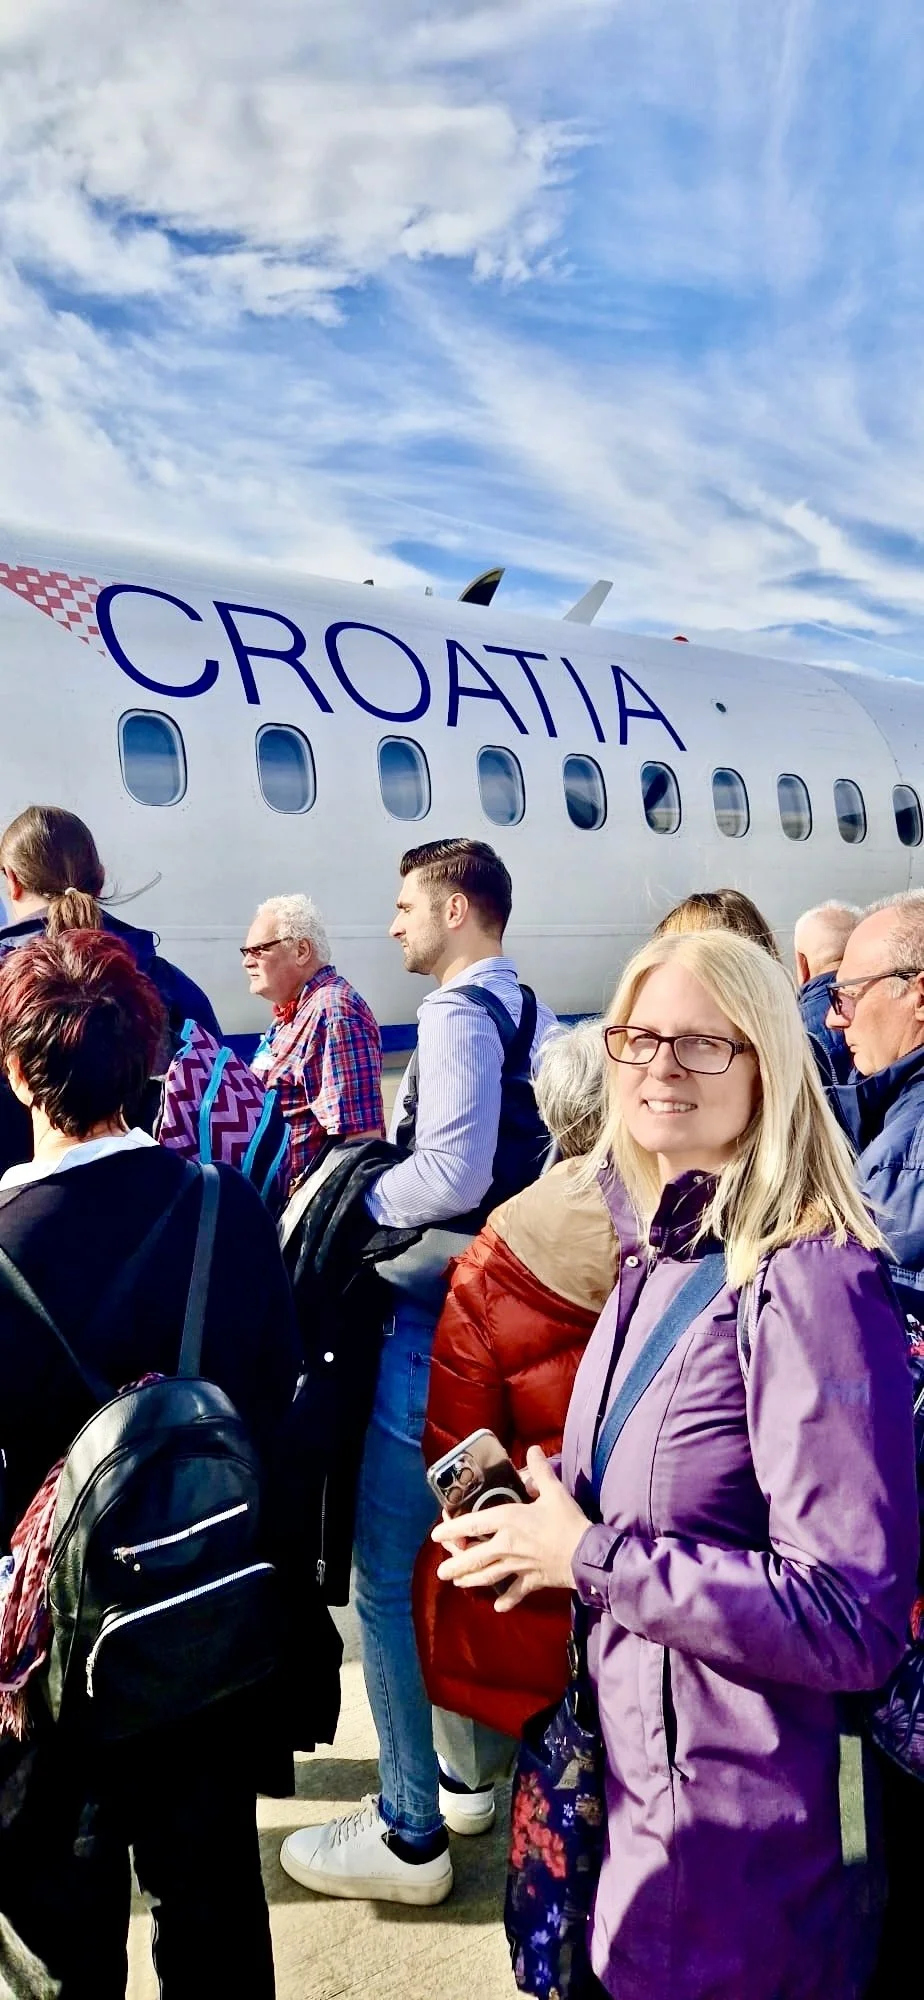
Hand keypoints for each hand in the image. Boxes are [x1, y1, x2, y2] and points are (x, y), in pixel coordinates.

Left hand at [430, 1447, 590, 1610]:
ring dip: (471, 1580)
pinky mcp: (531, 1581)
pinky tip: (498, 1607)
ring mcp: (517, 1566)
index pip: (472, 1523)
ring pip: (488, 1576)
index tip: (437, 1534)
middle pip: (474, 1558)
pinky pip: (516, 1593)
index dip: (452, 1529)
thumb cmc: (568, 1521)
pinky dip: (507, 1600)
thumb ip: (540, 1470)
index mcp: (508, 1521)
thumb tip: (533, 1449)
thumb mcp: (554, 1491)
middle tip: (441, 1572)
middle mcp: (506, 1545)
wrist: (586, 1554)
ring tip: (458, 1583)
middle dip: (455, 1565)